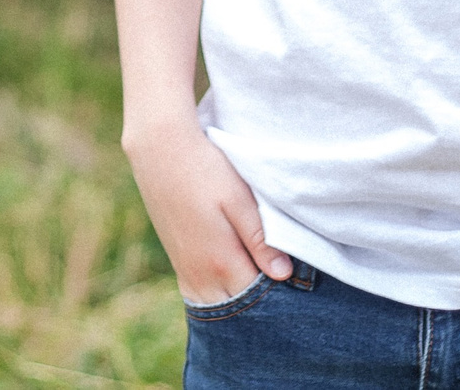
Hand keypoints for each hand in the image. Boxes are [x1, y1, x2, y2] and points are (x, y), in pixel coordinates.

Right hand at [123, 118, 291, 306]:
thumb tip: (284, 275)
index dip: (280, 295)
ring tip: (261, 279)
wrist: (160, 151)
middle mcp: (200, 275)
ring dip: (239, 301)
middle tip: (284, 284)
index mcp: (221, 261)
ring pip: (217, 306)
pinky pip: (200, 297)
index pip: (257, 298)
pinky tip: (234, 282)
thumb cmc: (205, 170)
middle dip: (261, 304)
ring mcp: (186, 271)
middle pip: (237, 308)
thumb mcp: (239, 199)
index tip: (298, 284)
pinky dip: (220, 296)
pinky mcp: (178, 263)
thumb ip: (260, 240)